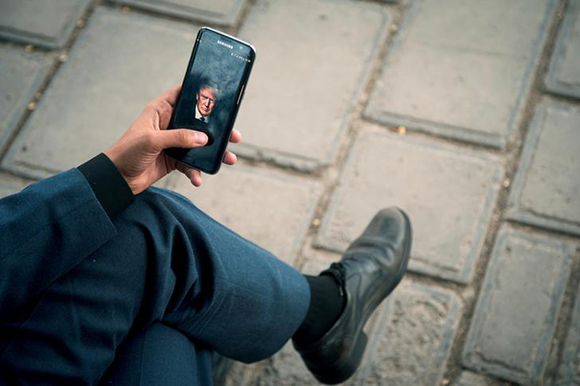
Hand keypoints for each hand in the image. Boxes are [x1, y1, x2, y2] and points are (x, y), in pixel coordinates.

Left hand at [104, 85, 240, 194]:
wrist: (117, 179)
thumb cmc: (127, 152)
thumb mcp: (152, 140)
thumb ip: (178, 137)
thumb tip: (203, 139)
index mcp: (161, 111)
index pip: (182, 94)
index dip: (200, 93)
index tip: (219, 95)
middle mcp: (169, 124)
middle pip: (199, 122)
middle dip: (218, 130)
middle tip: (234, 136)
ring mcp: (173, 142)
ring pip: (200, 144)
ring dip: (214, 153)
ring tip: (229, 160)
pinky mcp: (174, 159)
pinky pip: (191, 163)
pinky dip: (197, 171)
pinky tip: (198, 179)